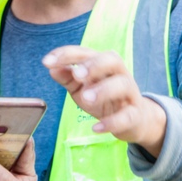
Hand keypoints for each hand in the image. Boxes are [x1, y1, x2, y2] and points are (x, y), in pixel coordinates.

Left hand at [42, 45, 166, 155]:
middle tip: (77, 75)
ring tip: (86, 99)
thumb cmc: (101, 99)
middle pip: (112, 60)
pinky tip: (96, 128)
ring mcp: (130, 93)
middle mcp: (118, 74)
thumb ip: (66, 77)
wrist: (133, 121)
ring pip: (123, 84)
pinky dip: (112, 122)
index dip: (66, 54)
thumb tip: (51, 68)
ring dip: (104, 90)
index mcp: (102, 64)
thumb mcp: (80, 87)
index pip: (86, 52)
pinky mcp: (135, 114)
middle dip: (93, 65)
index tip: (46, 62)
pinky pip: (128, 116)